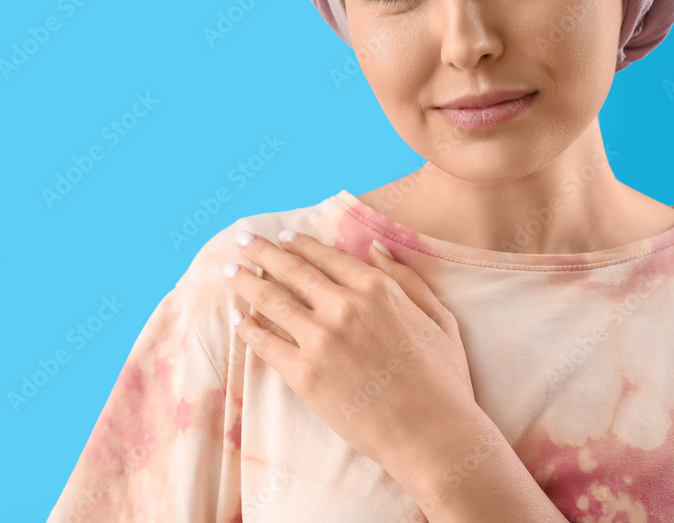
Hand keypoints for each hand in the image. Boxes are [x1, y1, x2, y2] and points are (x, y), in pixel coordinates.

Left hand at [222, 228, 477, 475]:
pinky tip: (237, 319)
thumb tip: (376, 248)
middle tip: (242, 240)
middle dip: (262, 252)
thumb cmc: (443, 380)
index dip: (300, 244)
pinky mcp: (304, 374)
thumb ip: (406, 279)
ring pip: (271, 300)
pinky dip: (248, 328)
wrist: (431, 435)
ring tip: (230, 272)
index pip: (326, 256)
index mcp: (377, 289)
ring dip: (246, 282)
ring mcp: (320, 340)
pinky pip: (266, 344)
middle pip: (292, 270)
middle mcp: (344, 306)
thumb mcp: (438, 318)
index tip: (283, 238)